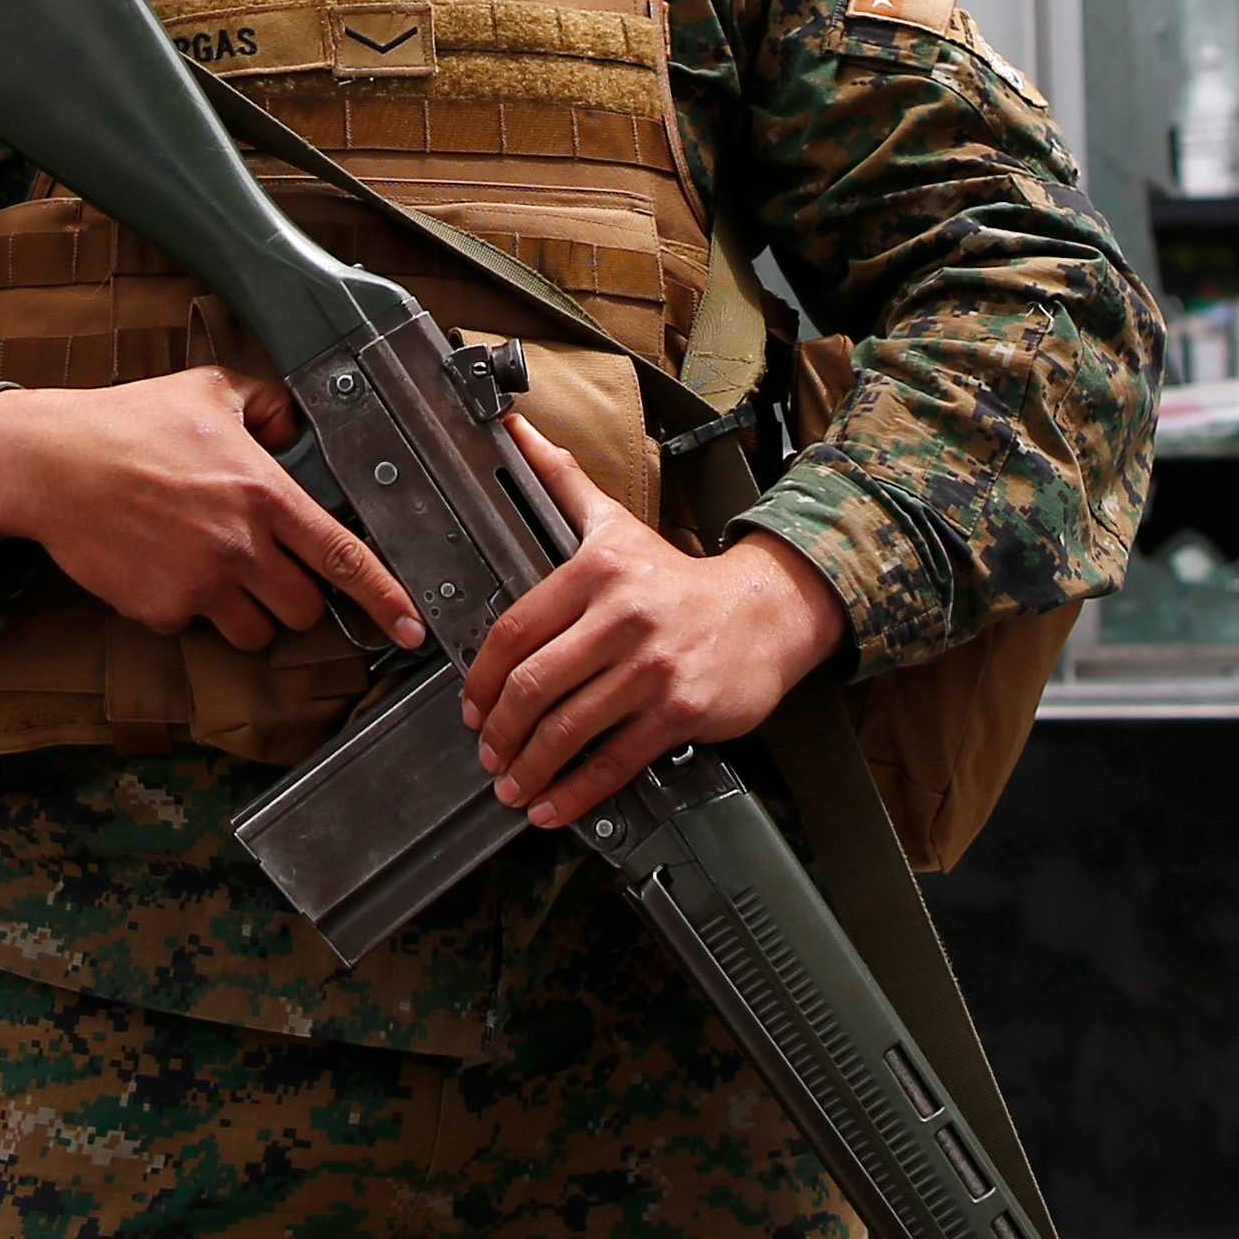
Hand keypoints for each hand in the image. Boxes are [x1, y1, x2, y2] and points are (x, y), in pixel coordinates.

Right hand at [0, 365, 426, 656]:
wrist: (51, 464)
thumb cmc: (126, 423)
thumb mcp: (208, 389)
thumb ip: (268, 404)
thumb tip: (298, 425)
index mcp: (262, 490)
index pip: (342, 554)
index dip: (385, 597)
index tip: (412, 627)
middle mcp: (238, 543)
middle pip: (304, 608)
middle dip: (296, 596)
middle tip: (266, 566)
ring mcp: (200, 583)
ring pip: (258, 632)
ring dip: (249, 613)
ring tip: (215, 569)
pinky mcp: (162, 611)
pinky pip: (199, 630)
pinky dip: (191, 610)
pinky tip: (165, 566)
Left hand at [460, 418, 848, 832]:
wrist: (765, 612)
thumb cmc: (679, 578)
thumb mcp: (615, 524)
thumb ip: (560, 482)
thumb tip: (513, 432)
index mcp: (594, 571)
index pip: (514, 630)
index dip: (482, 678)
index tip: (472, 704)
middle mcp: (620, 617)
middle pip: (534, 684)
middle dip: (500, 730)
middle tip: (488, 751)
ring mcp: (650, 668)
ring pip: (568, 728)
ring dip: (529, 767)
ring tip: (511, 785)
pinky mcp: (679, 710)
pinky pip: (613, 760)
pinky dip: (575, 792)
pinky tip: (553, 806)